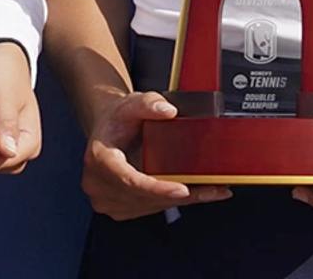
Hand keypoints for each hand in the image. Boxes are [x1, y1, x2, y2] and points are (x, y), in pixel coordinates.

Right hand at [82, 91, 231, 220]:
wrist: (108, 130)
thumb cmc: (118, 119)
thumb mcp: (132, 103)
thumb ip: (149, 103)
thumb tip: (168, 111)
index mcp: (99, 158)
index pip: (129, 180)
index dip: (156, 189)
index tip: (183, 189)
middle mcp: (98, 184)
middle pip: (144, 197)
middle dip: (179, 195)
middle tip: (213, 188)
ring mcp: (107, 200)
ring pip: (151, 206)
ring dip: (182, 200)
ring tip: (212, 190)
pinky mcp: (120, 209)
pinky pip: (151, 209)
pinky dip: (174, 202)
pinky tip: (197, 193)